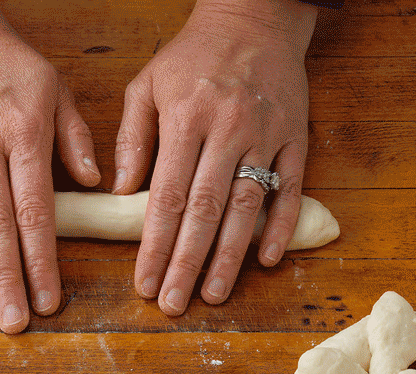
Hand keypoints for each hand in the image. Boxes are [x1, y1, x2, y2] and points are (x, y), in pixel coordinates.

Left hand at [112, 0, 318, 315]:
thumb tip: (119, 194)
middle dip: (186, 263)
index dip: (154, 246)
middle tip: (173, 303)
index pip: (166, 197)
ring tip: (212, 294)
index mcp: (186, 119)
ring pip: (246, 207)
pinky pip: (290, 189)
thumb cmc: (192, 57)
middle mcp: (227, 130)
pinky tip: (266, 260)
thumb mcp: (148, 85)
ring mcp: (266, 136)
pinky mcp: (296, 138)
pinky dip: (280, 227)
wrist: (255, 17)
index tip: (144, 282)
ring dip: (229, 256)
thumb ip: (132, 138)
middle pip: (204, 211)